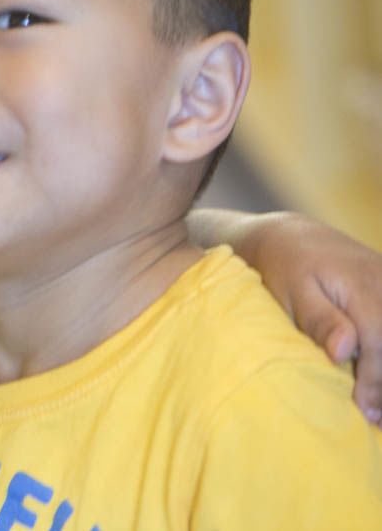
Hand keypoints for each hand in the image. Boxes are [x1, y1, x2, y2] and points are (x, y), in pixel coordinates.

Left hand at [234, 211, 381, 423]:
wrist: (290, 236)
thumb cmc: (284, 266)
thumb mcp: (292, 292)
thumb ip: (319, 319)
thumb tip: (345, 351)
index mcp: (362, 285)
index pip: (379, 341)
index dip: (375, 380)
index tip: (364, 411)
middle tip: (375, 419)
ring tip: (377, 410)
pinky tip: (376, 385)